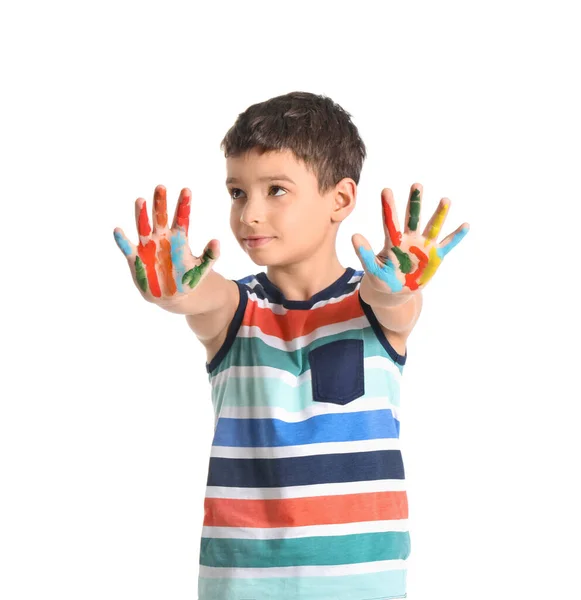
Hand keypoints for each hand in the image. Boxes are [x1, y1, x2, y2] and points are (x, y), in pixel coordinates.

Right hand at [113, 185, 218, 303]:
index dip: (184, 205)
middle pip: (161, 217)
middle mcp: (162, 237)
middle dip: (160, 203)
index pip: (182, 218)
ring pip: (143, 226)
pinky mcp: (136, 258)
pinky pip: (127, 247)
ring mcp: (148, 246)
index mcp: (179, 238)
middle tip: (161, 187)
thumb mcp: (201, 269)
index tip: (187, 190)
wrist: (172, 296)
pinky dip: (122, 240)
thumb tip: (217, 241)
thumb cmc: (186, 279)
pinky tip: (118, 230)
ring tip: (141, 200)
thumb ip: (210, 256)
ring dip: (142, 214)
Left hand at [352, 183, 468, 295]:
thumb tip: (354, 235)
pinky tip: (465, 225)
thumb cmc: (382, 278)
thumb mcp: (372, 268)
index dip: (388, 206)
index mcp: (393, 241)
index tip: (386, 190)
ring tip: (445, 199)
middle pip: (413, 217)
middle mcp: (409, 239)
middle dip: (415, 202)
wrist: (396, 292)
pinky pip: (447, 244)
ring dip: (439, 214)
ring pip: (432, 226)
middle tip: (416, 185)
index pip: (390, 221)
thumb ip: (364, 254)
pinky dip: (456, 236)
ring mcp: (424, 246)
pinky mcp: (436, 256)